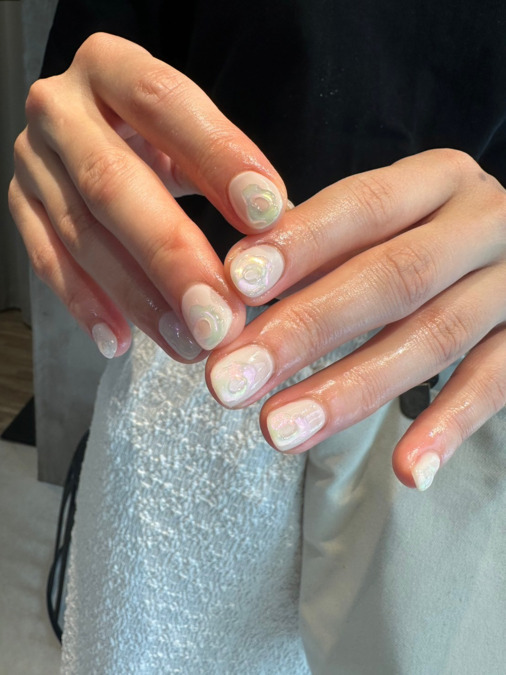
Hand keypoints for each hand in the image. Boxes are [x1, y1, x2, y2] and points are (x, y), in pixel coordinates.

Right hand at [9, 33, 286, 359]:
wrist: (93, 131)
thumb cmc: (159, 137)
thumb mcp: (192, 136)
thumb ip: (227, 174)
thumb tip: (283, 236)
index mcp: (111, 68)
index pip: (165, 104)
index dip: (218, 157)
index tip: (268, 217)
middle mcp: (61, 107)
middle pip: (111, 182)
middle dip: (171, 257)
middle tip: (219, 318)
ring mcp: (33, 160)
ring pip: (81, 233)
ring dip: (137, 297)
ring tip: (189, 343)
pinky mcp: (20, 205)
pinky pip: (46, 261)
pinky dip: (85, 305)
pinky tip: (122, 342)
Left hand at [206, 149, 505, 489]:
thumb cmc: (434, 238)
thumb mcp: (395, 221)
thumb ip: (330, 245)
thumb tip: (237, 285)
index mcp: (438, 181)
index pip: (363, 205)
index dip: (300, 243)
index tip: (235, 284)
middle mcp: (483, 222)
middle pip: (392, 276)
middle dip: (304, 330)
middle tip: (229, 380)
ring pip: (435, 336)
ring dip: (351, 390)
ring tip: (278, 429)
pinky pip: (495, 384)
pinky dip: (448, 427)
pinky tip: (408, 471)